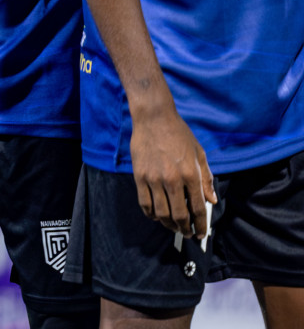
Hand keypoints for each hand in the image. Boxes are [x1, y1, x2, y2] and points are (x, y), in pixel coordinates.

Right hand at [130, 107, 215, 237]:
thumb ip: (205, 179)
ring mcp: (153, 179)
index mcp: (190, 174)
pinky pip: (144, 202)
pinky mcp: (139, 176)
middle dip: (185, 229)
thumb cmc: (179, 134)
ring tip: (173, 227)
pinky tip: (156, 216)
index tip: (201, 233)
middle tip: (188, 234)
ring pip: (161, 213)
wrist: (154, 118)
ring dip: (168, 224)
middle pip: (179, 215)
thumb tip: (211, 200)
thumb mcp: (199, 154)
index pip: (197, 209)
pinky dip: (151, 214)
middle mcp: (172, 180)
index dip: (201, 225)